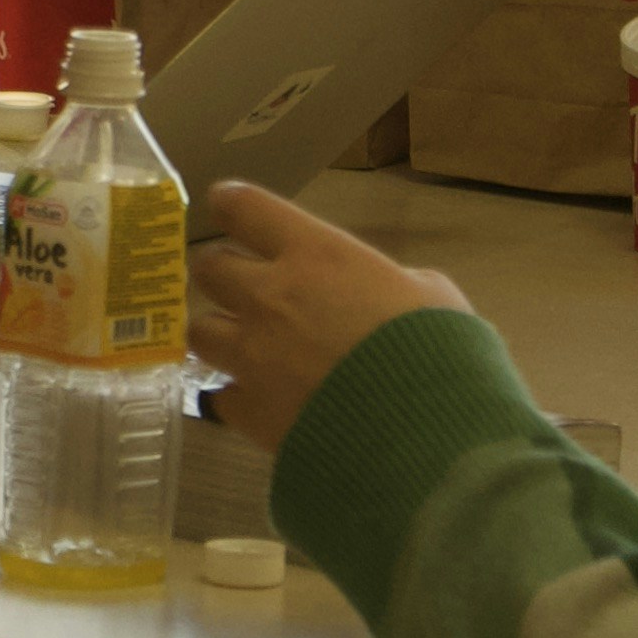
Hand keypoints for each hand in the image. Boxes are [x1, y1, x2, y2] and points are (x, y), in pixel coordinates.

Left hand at [187, 183, 473, 448]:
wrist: (423, 432)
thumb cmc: (438, 350)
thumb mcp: (432, 294)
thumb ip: (393, 282)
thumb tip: (385, 292)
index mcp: (316, 254)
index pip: (244, 208)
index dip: (230, 205)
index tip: (227, 208)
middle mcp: (270, 296)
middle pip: (208, 268)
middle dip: (221, 274)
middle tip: (242, 288)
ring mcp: (252, 356)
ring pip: (199, 331)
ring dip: (220, 334)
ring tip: (244, 348)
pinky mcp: (248, 411)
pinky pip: (219, 397)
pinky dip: (236, 397)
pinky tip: (260, 404)